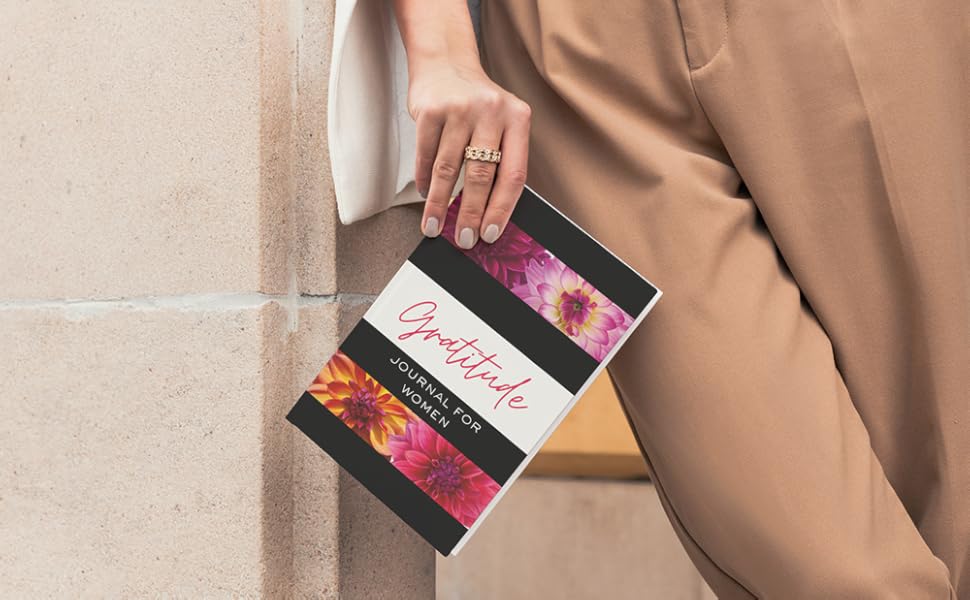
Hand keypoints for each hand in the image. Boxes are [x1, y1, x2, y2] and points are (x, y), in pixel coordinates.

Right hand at [407, 60, 530, 246]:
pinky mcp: (431, 109)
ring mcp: (460, 109)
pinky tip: (425, 195)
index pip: (513, 174)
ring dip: (440, 205)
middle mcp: (491, 112)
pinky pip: (426, 155)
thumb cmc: (476, 103)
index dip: (502, 209)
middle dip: (471, 215)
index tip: (491, 233)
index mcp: (518, 118)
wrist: (445, 61)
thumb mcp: (500, 122)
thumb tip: (489, 214)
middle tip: (464, 239)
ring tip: (435, 227)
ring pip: (449, 170)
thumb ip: (500, 159)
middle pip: (481, 176)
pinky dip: (424, 180)